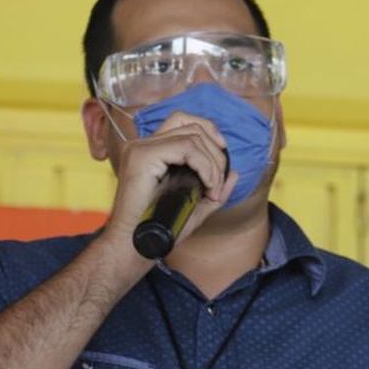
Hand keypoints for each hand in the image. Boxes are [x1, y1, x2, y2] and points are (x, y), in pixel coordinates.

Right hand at [103, 111, 239, 246]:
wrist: (134, 247)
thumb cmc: (159, 230)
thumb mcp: (195, 206)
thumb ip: (214, 188)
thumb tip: (234, 173)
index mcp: (151, 151)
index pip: (183, 121)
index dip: (209, 131)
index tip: (223, 155)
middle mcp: (143, 144)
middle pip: (191, 125)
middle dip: (215, 152)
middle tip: (218, 184)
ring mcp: (141, 148)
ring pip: (192, 136)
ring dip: (212, 163)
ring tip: (213, 189)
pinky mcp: (142, 156)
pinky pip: (186, 148)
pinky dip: (205, 166)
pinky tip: (207, 186)